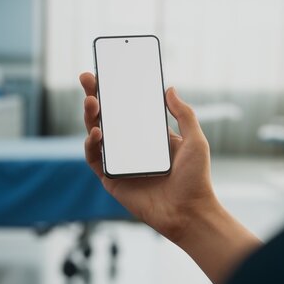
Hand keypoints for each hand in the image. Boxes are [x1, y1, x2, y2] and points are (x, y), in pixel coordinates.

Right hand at [79, 72, 217, 242]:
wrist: (189, 212)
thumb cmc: (195, 178)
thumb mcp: (195, 140)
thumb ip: (184, 114)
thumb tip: (169, 88)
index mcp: (150, 135)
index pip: (128, 108)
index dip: (116, 90)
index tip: (106, 71)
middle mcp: (132, 146)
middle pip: (108, 117)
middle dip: (95, 96)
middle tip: (87, 78)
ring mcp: (119, 162)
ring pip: (96, 134)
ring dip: (90, 116)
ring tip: (92, 101)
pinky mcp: (110, 179)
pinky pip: (95, 158)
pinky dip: (92, 144)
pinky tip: (97, 132)